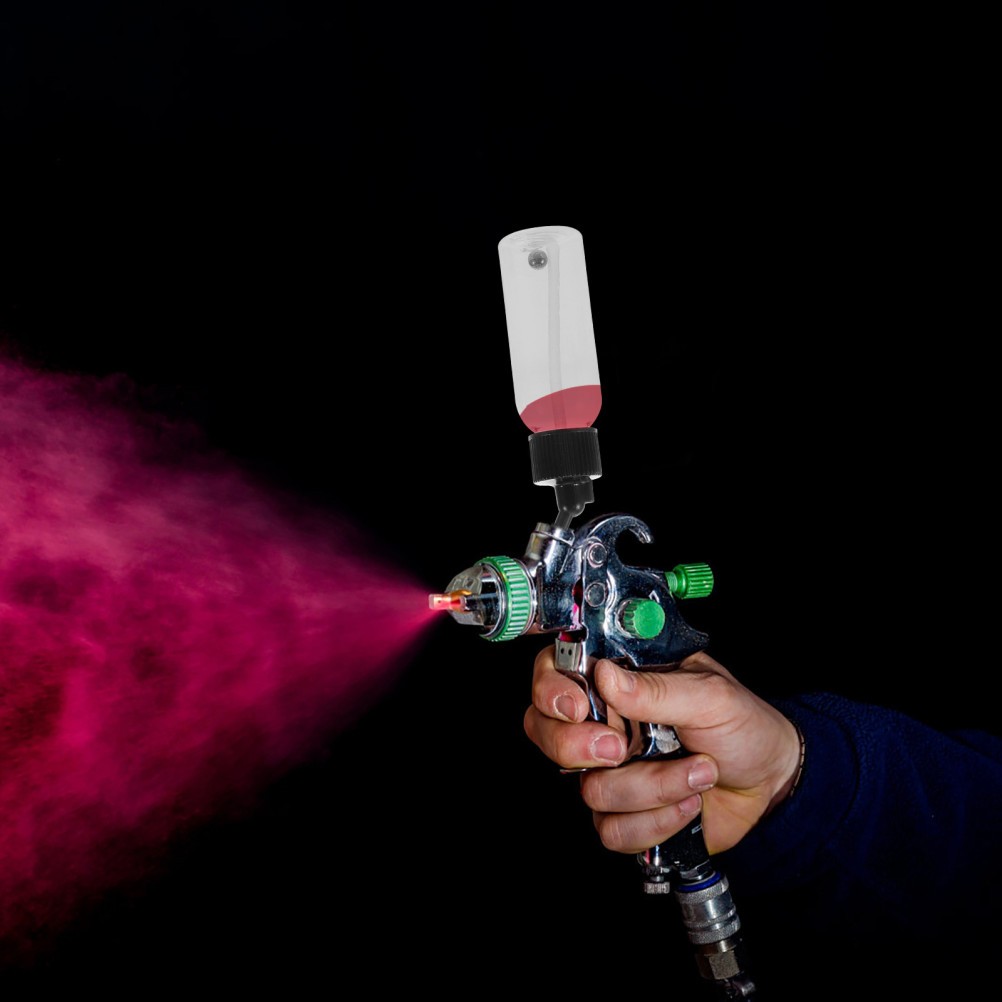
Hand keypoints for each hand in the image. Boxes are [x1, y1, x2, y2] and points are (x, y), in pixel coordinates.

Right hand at [523, 647, 801, 854]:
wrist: (770, 783)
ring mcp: (608, 771)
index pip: (552, 671)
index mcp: (617, 679)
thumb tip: (604, 675)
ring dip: (654, 786)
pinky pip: (613, 830)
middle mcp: (603, 722)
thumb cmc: (743, 726)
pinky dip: (659, 821)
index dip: (549, 690)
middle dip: (582, 747)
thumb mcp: (710, 695)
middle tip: (623, 747)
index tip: (577, 707)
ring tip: (698, 771)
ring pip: (590, 790)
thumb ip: (657, 688)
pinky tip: (688, 802)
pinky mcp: (623, 815)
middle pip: (544, 732)